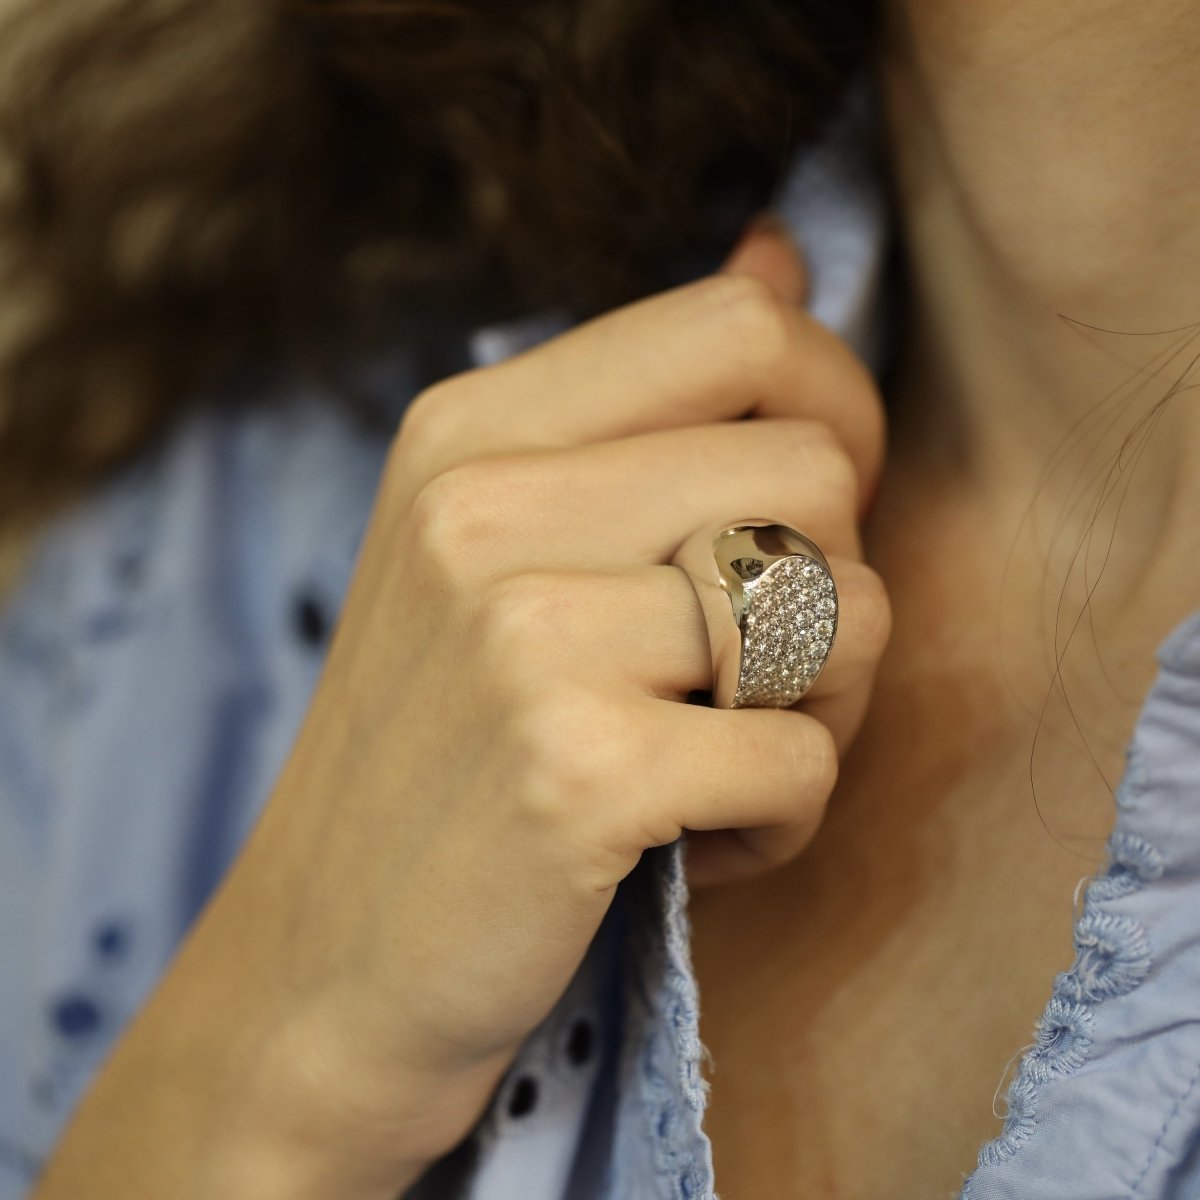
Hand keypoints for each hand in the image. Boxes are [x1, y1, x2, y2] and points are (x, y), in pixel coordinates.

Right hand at [37, 216, 890, 1199]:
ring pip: (837, 612)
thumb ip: (644, 403)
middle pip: (813, 469)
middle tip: (756, 681)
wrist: (326, 964)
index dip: (831, 409)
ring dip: (819, 711)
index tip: (804, 515)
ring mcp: (522, 637)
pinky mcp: (575, 772)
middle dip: (833, 589)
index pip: (740, 327)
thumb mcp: (502, 549)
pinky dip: (784, 818)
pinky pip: (802, 757)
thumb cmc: (445, 754)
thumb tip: (778, 254)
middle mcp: (484, 506)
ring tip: (720, 762)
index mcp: (470, 430)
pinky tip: (695, 846)